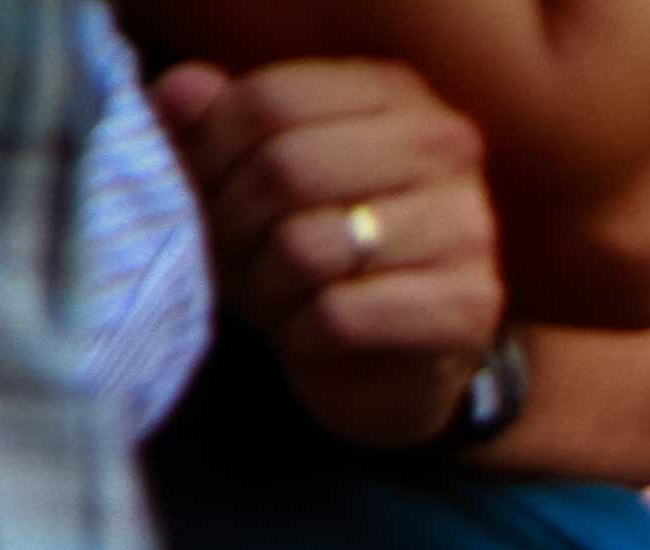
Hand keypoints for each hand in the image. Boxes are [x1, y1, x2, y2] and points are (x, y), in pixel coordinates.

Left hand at [147, 57, 502, 450]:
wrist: (391, 360)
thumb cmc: (314, 252)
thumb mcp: (251, 175)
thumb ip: (212, 122)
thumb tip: (183, 89)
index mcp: (395, 96)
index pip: (270, 102)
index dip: (207, 154)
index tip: (194, 196)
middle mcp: (445, 148)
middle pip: (287, 170)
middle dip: (231, 226)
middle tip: (224, 259)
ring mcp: (467, 228)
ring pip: (308, 248)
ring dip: (262, 287)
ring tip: (264, 298)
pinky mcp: (466, 306)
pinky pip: (339, 315)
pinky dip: (297, 332)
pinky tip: (302, 334)